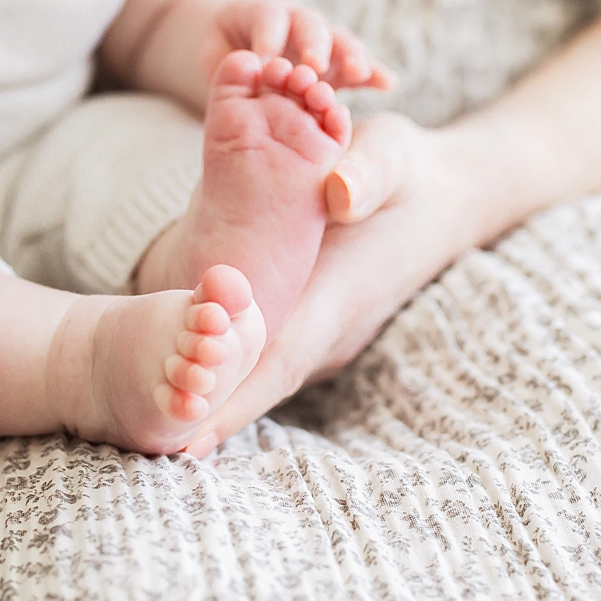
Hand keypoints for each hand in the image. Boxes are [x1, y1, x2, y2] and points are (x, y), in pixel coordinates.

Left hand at [184, 113, 488, 456]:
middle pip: (261, 382)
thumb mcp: (390, 154)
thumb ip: (368, 173)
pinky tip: (188, 387)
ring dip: (217, 402)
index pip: (280, 356)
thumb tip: (340, 193)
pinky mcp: (319, 322)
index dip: (236, 398)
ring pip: (264, 376)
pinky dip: (234, 376)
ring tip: (154, 431)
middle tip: (148, 445)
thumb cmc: (406, 170)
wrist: (451, 194)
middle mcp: (332, 326)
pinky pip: (271, 358)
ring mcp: (327, 331)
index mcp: (340, 291)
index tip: (190, 437)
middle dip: (209, 415)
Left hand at [208, 0, 393, 90]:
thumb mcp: (216, 52)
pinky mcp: (339, 62)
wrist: (242, 39)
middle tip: (314, 65)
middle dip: (313, 44)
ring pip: (340, 39)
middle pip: (310, 25)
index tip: (267, 61)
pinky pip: (359, 64)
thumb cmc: (225, 49)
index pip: (269, 20)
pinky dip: (374, 72)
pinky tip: (388, 83)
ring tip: (358, 73)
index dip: (268, 38)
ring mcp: (323, 39)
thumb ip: (227, 62)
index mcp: (265, 13)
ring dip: (349, 55)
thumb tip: (247, 69)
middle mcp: (298, 21)